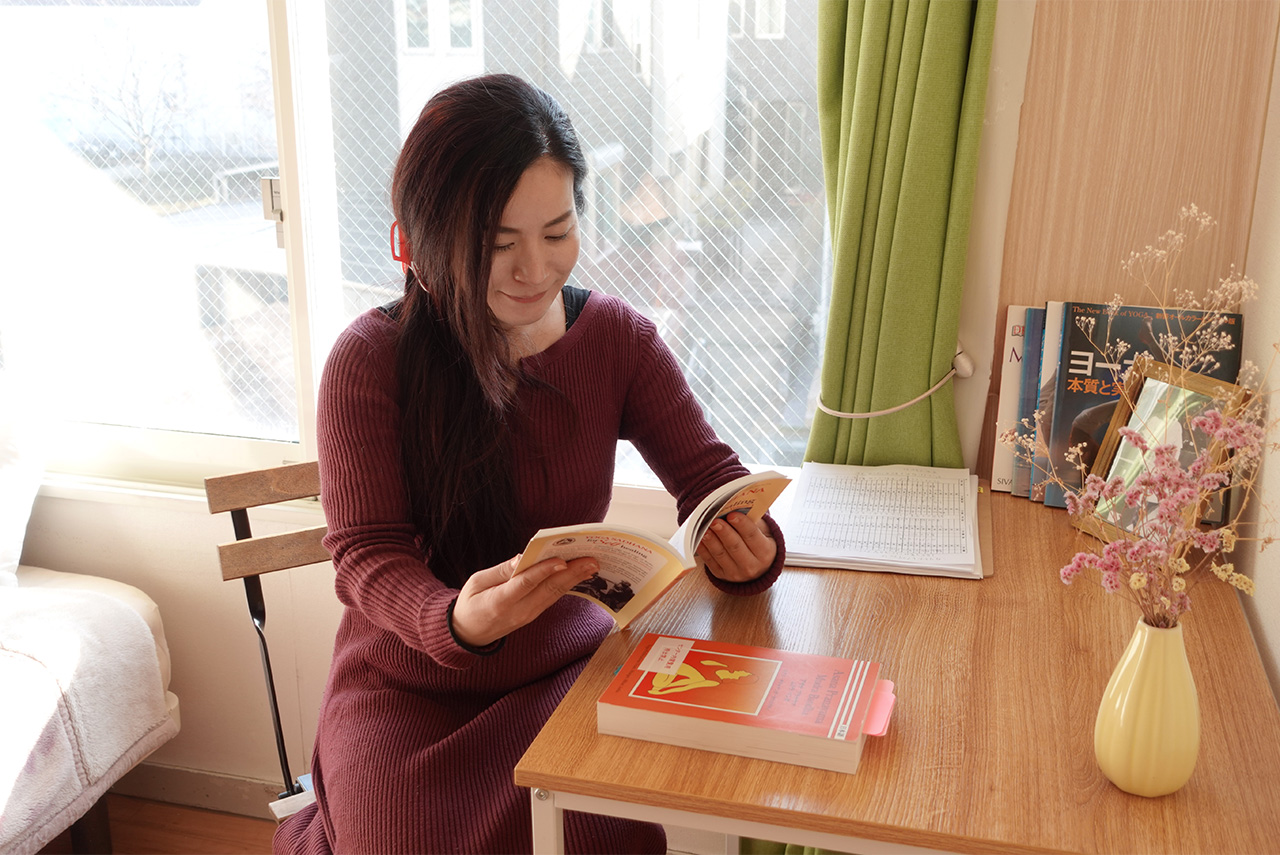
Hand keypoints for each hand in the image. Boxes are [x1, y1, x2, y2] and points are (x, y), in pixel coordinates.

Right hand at [450, 555, 599, 647]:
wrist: (468, 634)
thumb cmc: (470, 603)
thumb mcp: (476, 582)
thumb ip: (501, 571)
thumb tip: (522, 557)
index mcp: (500, 602)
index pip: (525, 584)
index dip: (544, 571)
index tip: (562, 560)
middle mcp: (518, 612)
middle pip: (548, 589)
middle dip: (571, 573)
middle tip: (591, 560)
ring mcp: (528, 616)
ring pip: (554, 594)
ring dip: (575, 579)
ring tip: (592, 565)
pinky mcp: (533, 615)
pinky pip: (552, 598)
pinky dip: (566, 585)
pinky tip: (578, 575)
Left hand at [696, 512, 776, 582]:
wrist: (756, 569)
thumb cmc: (758, 543)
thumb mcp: (763, 532)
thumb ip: (753, 521)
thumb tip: (736, 507)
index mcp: (765, 552)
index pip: (752, 536)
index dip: (742, 525)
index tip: (732, 514)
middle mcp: (752, 565)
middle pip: (735, 546)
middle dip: (724, 532)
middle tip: (714, 520)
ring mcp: (736, 573)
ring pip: (721, 554)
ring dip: (711, 540)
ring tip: (704, 528)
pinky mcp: (721, 576)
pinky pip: (710, 562)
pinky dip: (703, 550)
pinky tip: (698, 539)